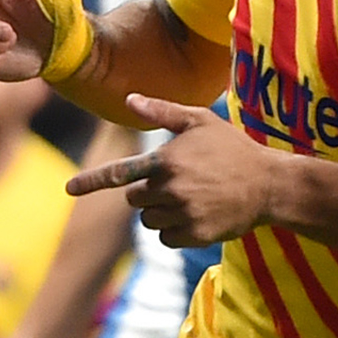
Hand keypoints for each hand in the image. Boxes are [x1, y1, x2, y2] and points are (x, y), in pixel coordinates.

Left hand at [67, 95, 279, 247]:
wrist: (269, 184)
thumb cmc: (232, 148)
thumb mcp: (200, 121)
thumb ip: (162, 112)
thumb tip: (128, 99)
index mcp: (166, 160)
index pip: (120, 173)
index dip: (91, 182)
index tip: (68, 189)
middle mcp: (171, 188)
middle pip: (133, 199)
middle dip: (146, 192)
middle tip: (175, 182)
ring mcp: (183, 214)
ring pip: (148, 220)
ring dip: (160, 211)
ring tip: (190, 197)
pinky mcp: (194, 235)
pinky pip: (166, 238)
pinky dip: (175, 230)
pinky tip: (196, 214)